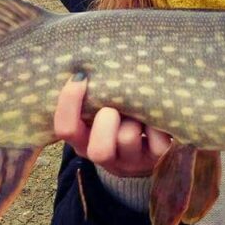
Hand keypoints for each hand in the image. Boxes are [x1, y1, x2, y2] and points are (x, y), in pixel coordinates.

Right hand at [53, 74, 171, 176]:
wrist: (149, 146)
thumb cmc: (119, 117)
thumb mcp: (100, 108)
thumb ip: (93, 95)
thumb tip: (88, 63)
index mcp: (84, 141)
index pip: (66, 130)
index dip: (68, 104)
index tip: (80, 76)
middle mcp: (106, 157)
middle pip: (99, 150)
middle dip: (107, 122)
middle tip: (114, 107)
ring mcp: (132, 161)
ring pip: (128, 139)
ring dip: (135, 118)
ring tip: (140, 109)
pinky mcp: (157, 159)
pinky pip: (158, 142)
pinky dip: (158, 124)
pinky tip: (159, 115)